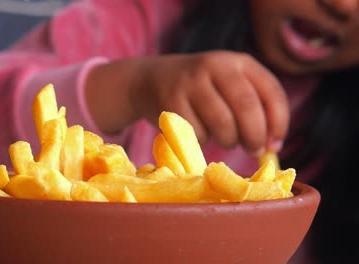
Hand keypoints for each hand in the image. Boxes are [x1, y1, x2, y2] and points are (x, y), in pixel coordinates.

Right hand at [86, 51, 288, 154]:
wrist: (152, 80)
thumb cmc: (201, 89)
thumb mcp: (228, 84)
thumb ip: (254, 106)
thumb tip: (272, 146)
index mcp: (238, 62)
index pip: (271, 92)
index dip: (278, 122)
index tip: (274, 143)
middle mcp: (216, 66)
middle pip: (247, 108)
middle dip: (254, 137)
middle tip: (252, 150)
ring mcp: (191, 82)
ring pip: (223, 125)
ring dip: (229, 141)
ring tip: (225, 138)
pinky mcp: (171, 101)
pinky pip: (198, 134)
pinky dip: (203, 141)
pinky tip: (199, 131)